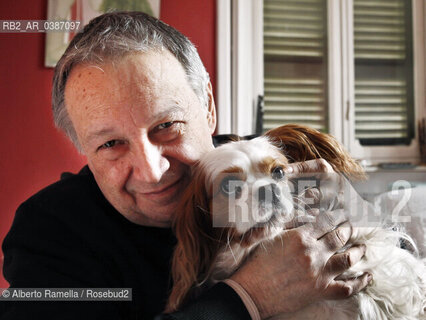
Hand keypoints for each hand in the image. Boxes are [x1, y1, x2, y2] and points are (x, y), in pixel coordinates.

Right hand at [230, 159, 371, 317]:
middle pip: (339, 236)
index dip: (336, 215)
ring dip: (358, 251)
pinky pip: (347, 287)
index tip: (341, 212)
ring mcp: (320, 272)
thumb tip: (292, 214)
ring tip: (362, 248)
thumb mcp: (268, 237)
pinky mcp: (321, 290)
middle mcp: (314, 252)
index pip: (325, 221)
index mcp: (300, 236)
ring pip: (348, 258)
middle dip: (348, 228)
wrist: (252, 291)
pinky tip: (367, 276)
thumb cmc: (256, 264)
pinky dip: (360, 282)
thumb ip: (284, 224)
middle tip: (351, 225)